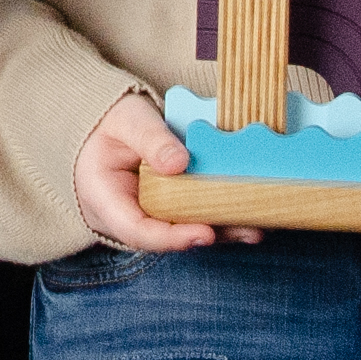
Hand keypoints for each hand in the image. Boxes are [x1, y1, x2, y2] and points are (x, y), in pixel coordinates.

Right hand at [72, 88, 254, 253]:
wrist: (105, 121)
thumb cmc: (110, 121)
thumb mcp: (127, 121)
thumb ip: (150, 140)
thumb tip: (179, 163)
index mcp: (104, 199)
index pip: (136, 230)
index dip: (171, 238)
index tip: (204, 232)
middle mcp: (127, 215)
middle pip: (167, 235)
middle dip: (207, 235)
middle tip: (247, 230)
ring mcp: (147, 214)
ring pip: (183, 229)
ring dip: (221, 231)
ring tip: (256, 228)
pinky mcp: (167, 207)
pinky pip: (191, 216)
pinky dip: (219, 217)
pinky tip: (248, 216)